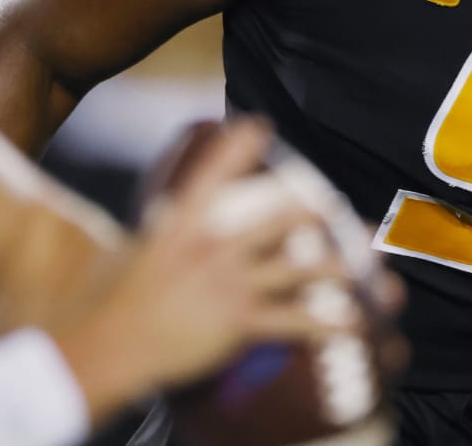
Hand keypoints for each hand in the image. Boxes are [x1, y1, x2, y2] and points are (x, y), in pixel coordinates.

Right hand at [51, 118, 355, 423]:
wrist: (107, 345)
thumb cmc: (112, 302)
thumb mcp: (134, 252)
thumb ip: (161, 235)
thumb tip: (165, 223)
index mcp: (182, 223)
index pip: (212, 172)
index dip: (238, 147)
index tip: (259, 126)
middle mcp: (213, 244)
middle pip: (281, 219)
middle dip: (318, 217)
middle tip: (338, 218)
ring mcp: (229, 281)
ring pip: (301, 268)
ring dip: (338, 268)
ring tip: (363, 269)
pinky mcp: (239, 320)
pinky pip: (296, 320)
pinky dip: (330, 321)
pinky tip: (355, 322)